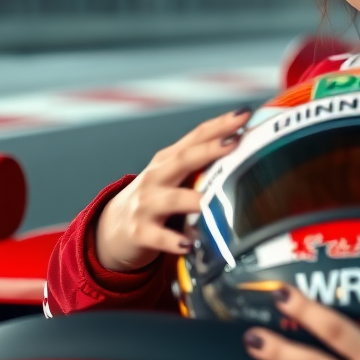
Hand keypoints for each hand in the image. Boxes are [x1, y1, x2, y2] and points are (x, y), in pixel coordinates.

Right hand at [94, 107, 251, 271]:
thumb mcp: (173, 174)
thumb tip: (247, 148)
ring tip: (212, 201)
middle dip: (210, 149)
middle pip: (185, 159)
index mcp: (169, 159)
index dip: (221, 124)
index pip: (197, 136)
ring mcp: (146, 204)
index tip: (244, 114)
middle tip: (235, 142)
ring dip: (194, 200)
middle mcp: (157, 176)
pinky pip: (158, 236)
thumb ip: (203, 163)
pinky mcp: (139, 232)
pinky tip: (188, 245)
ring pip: (172, 199)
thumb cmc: (155, 197)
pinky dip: (173, 241)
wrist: (113, 228)